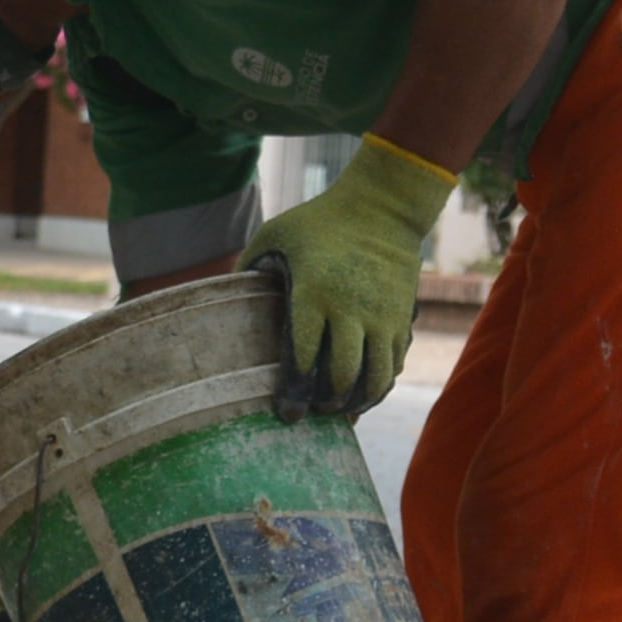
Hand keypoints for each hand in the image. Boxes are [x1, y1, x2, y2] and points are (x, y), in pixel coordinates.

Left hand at [239, 137, 454, 416]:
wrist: (382, 208)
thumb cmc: (319, 222)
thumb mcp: (275, 236)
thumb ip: (248, 270)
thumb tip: (219, 303)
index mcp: (314, 293)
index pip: (303, 358)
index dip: (294, 393)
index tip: (287, 414)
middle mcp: (351, 310)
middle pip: (341, 376)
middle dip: (326, 402)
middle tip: (313, 410)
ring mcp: (382, 317)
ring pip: (374, 378)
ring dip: (356, 402)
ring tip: (339, 409)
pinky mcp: (402, 319)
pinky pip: (394, 365)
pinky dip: (379, 386)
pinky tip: (363, 393)